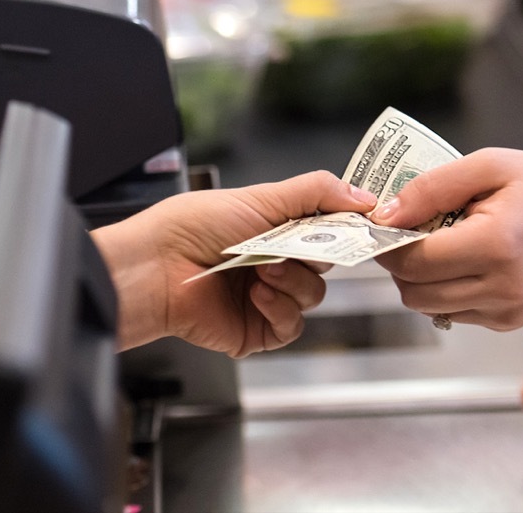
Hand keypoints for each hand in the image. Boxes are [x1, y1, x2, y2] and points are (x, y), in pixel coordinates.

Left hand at [93, 171, 376, 356]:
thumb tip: (362, 195)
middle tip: (299, 244)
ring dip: (293, 280)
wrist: (157, 267)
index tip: (365, 224)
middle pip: (325, 263)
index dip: (344, 228)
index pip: (325, 228)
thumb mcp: (260, 197)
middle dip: (316, 253)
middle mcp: (271, 262)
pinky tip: (257, 294)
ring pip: (312, 295)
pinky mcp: (256, 330)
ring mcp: (264, 297)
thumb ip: (315, 192)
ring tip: (263, 269)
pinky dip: (280, 309)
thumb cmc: (193, 226)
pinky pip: (291, 325)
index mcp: (272, 228)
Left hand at [370, 148, 522, 329]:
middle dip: (399, 263)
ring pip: (428, 307)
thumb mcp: (491, 166)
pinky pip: (453, 313)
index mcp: (496, 246)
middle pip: (413, 292)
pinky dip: (443, 290)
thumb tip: (386, 213)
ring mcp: (506, 312)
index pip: (413, 261)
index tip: (384, 222)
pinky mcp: (508, 323)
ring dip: (419, 279)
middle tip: (407, 232)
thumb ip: (432, 188)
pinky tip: (461, 261)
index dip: (387, 243)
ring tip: (437, 244)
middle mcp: (501, 288)